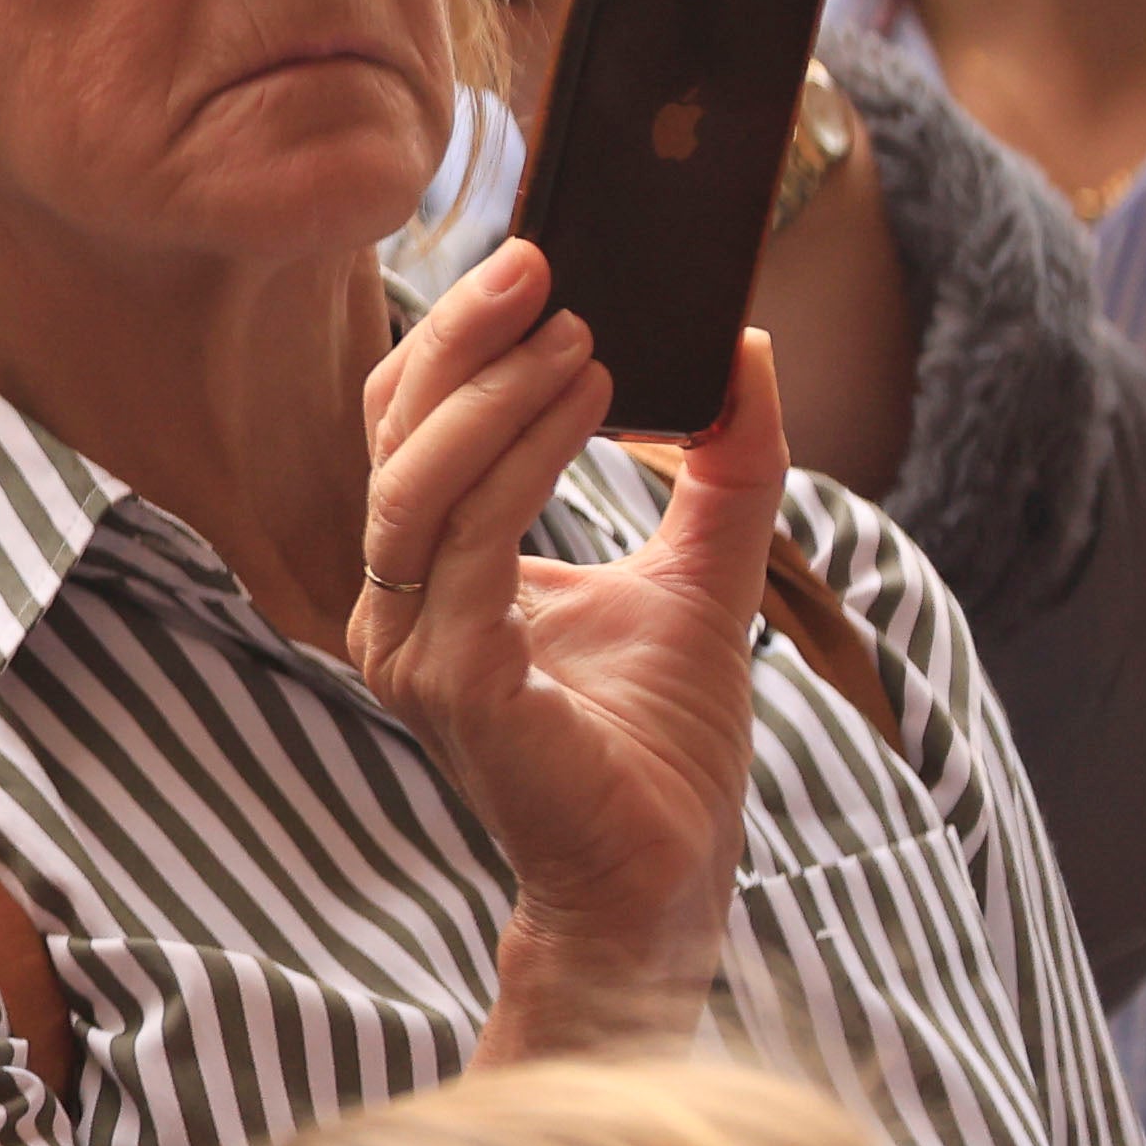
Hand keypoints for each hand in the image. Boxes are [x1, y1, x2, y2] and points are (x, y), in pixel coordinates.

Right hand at [356, 240, 774, 1056]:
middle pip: (395, 436)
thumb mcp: (703, 574)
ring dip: (500, 395)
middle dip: (464, 341)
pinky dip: (523, 464)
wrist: (664, 880)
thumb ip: (724, 470)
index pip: (409, 429)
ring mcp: (414, 650)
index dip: (459, 343)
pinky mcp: (456, 687)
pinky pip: (467, 550)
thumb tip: (750, 352)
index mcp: (431, 575)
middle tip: (544, 268)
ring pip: (416, 484)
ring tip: (584, 338)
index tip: (538, 264)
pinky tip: (592, 411)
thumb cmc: (662, 744)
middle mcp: (398, 607)